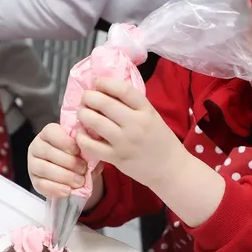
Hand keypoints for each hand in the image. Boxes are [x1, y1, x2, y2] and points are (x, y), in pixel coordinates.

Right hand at [28, 124, 104, 207]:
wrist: (76, 175)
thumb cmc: (80, 157)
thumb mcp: (86, 149)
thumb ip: (87, 147)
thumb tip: (91, 150)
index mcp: (49, 133)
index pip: (51, 131)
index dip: (65, 141)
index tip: (78, 151)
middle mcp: (37, 146)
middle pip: (48, 151)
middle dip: (69, 162)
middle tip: (83, 169)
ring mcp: (33, 164)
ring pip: (44, 169)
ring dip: (64, 176)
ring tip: (80, 181)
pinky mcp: (34, 181)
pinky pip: (42, 185)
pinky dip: (56, 189)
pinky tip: (68, 191)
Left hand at [76, 78, 188, 192]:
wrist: (170, 169)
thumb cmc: (161, 141)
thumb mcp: (153, 117)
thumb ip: (133, 105)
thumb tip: (106, 92)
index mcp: (146, 111)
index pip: (123, 89)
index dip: (105, 82)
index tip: (98, 83)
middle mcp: (135, 124)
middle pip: (104, 103)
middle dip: (89, 97)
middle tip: (86, 98)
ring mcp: (124, 142)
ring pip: (94, 121)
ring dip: (83, 114)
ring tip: (83, 113)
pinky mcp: (116, 158)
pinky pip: (90, 145)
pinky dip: (81, 136)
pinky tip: (82, 133)